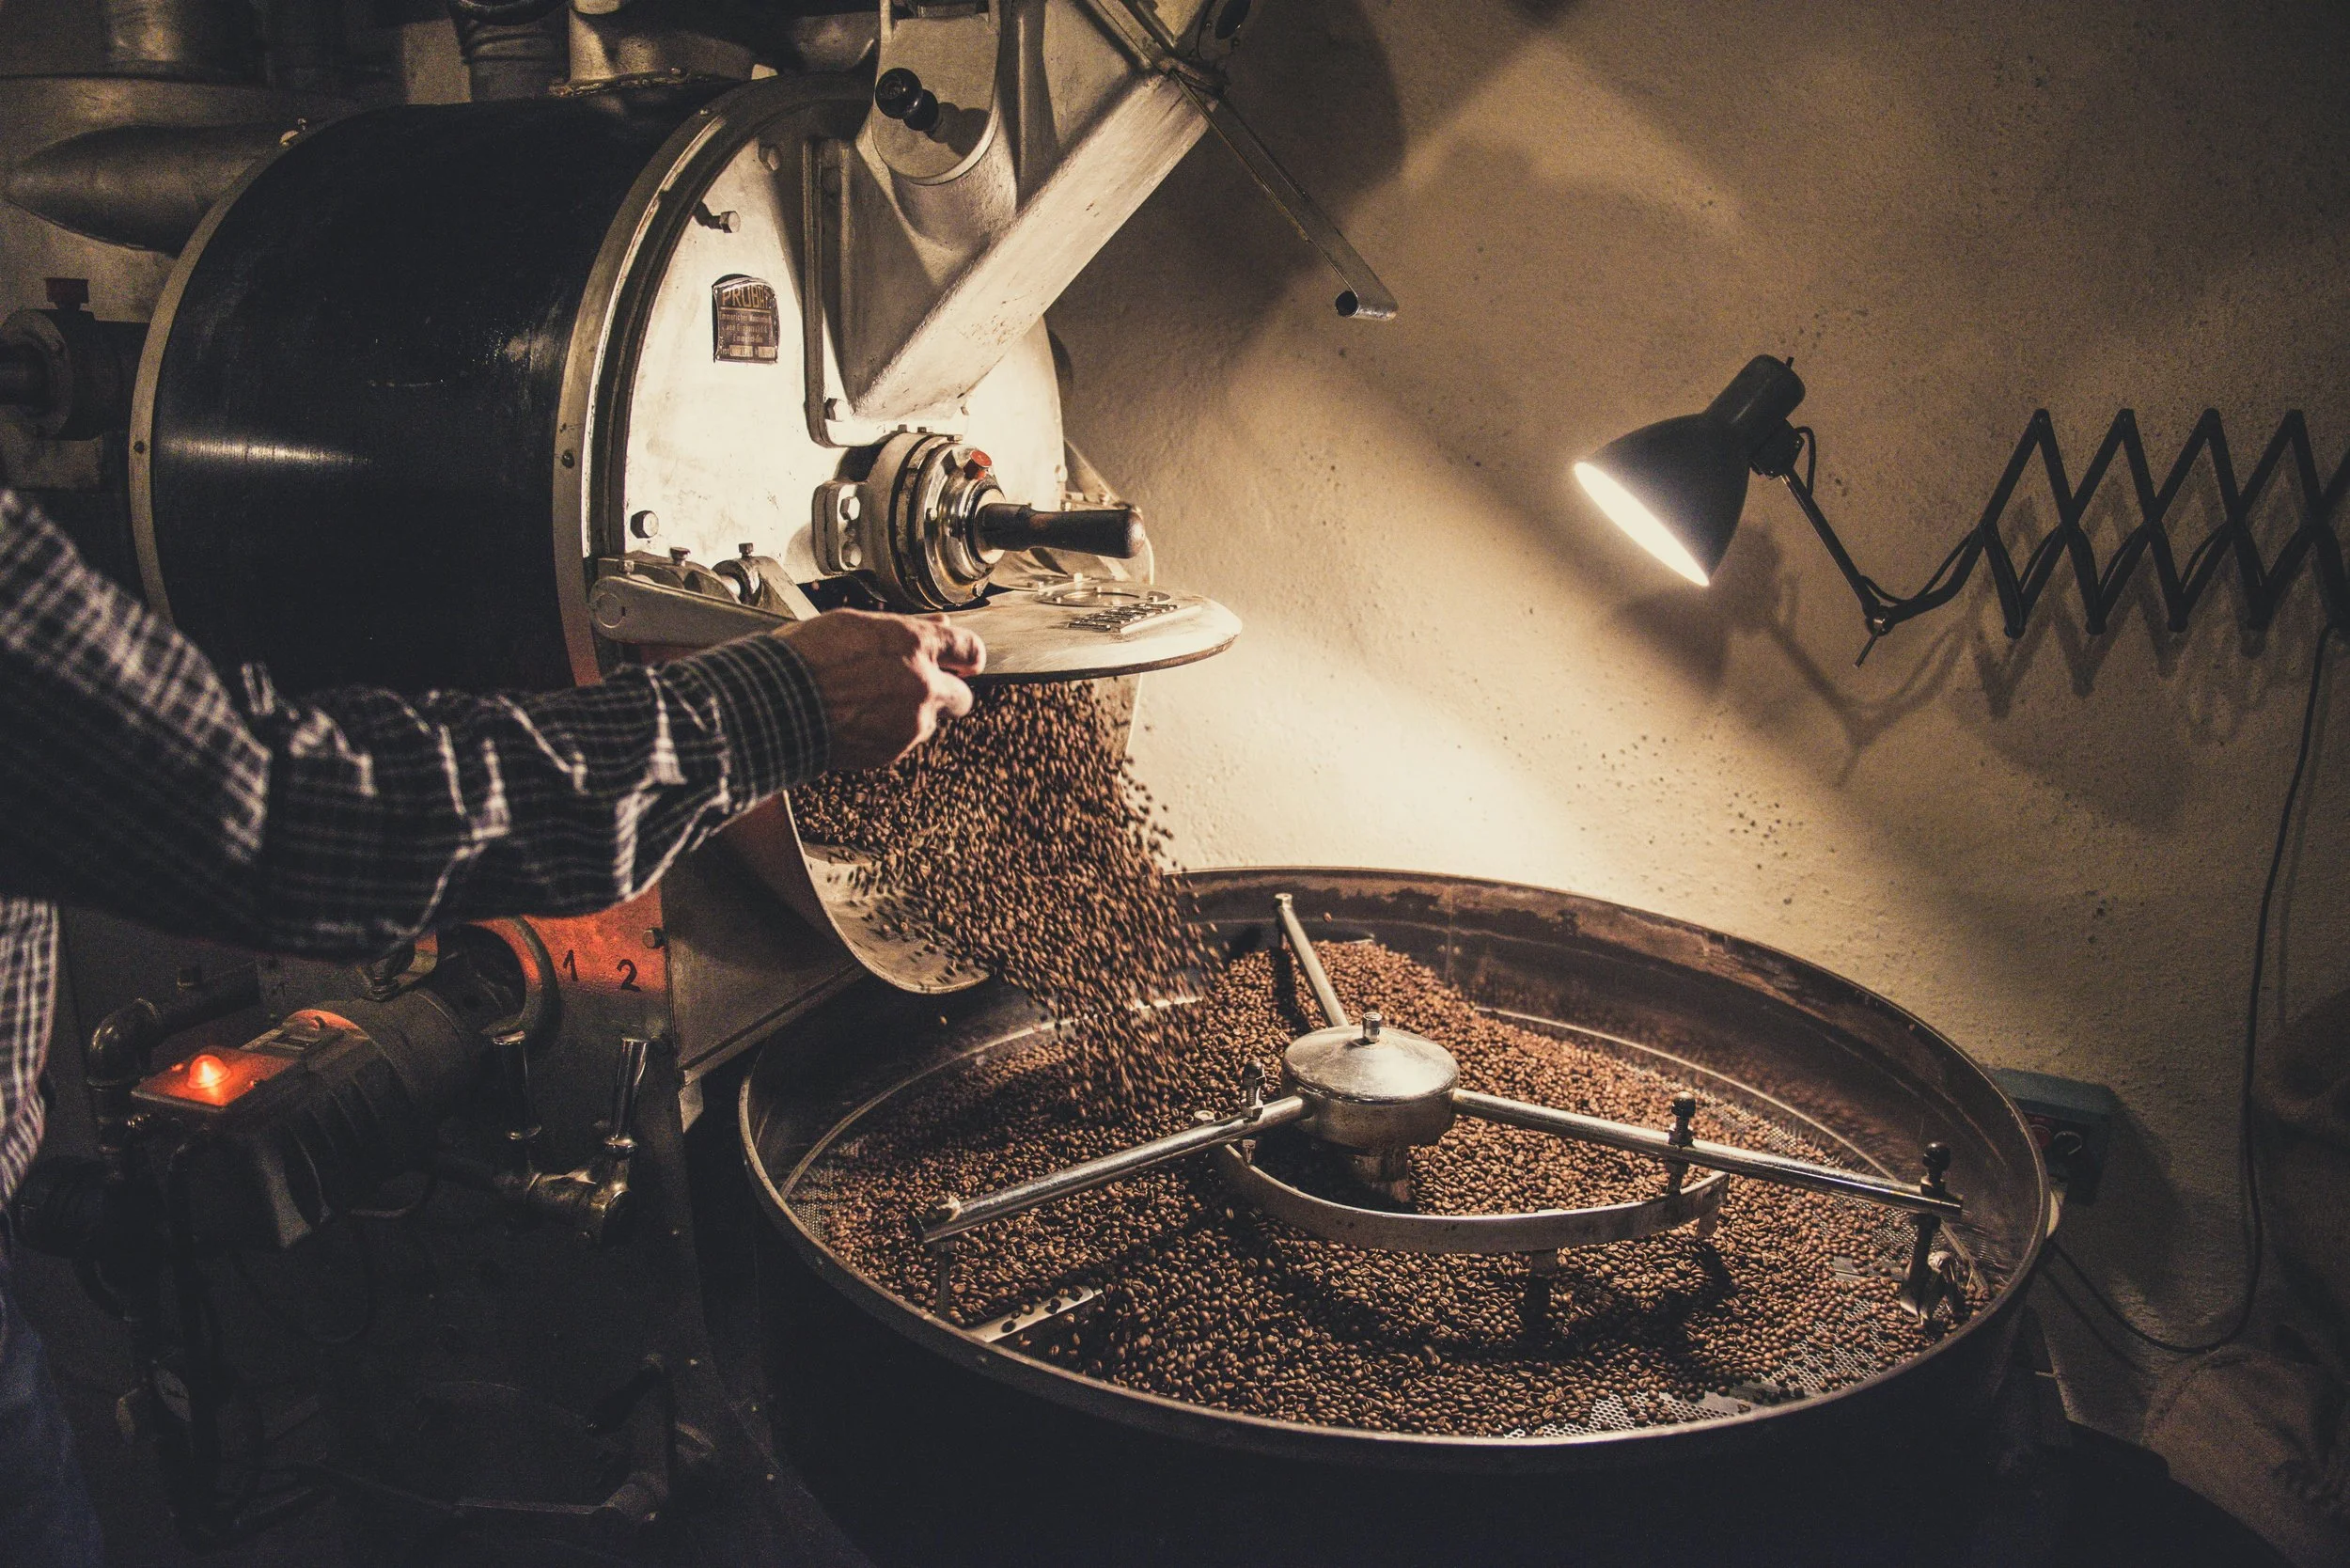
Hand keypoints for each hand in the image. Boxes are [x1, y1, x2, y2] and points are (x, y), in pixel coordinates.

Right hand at [777, 609, 984, 770]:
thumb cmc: (806, 659)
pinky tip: (857, 718)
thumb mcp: (856, 625)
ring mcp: (909, 722)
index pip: (969, 648)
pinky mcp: (893, 750)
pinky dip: (887, 733)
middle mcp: (921, 684)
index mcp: (914, 645)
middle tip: (916, 686)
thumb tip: (938, 626)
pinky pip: (902, 741)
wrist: (776, 705)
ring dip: (910, 713)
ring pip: (929, 720)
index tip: (966, 661)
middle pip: (962, 696)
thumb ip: (905, 628)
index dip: (969, 656)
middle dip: (945, 692)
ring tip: (867, 701)